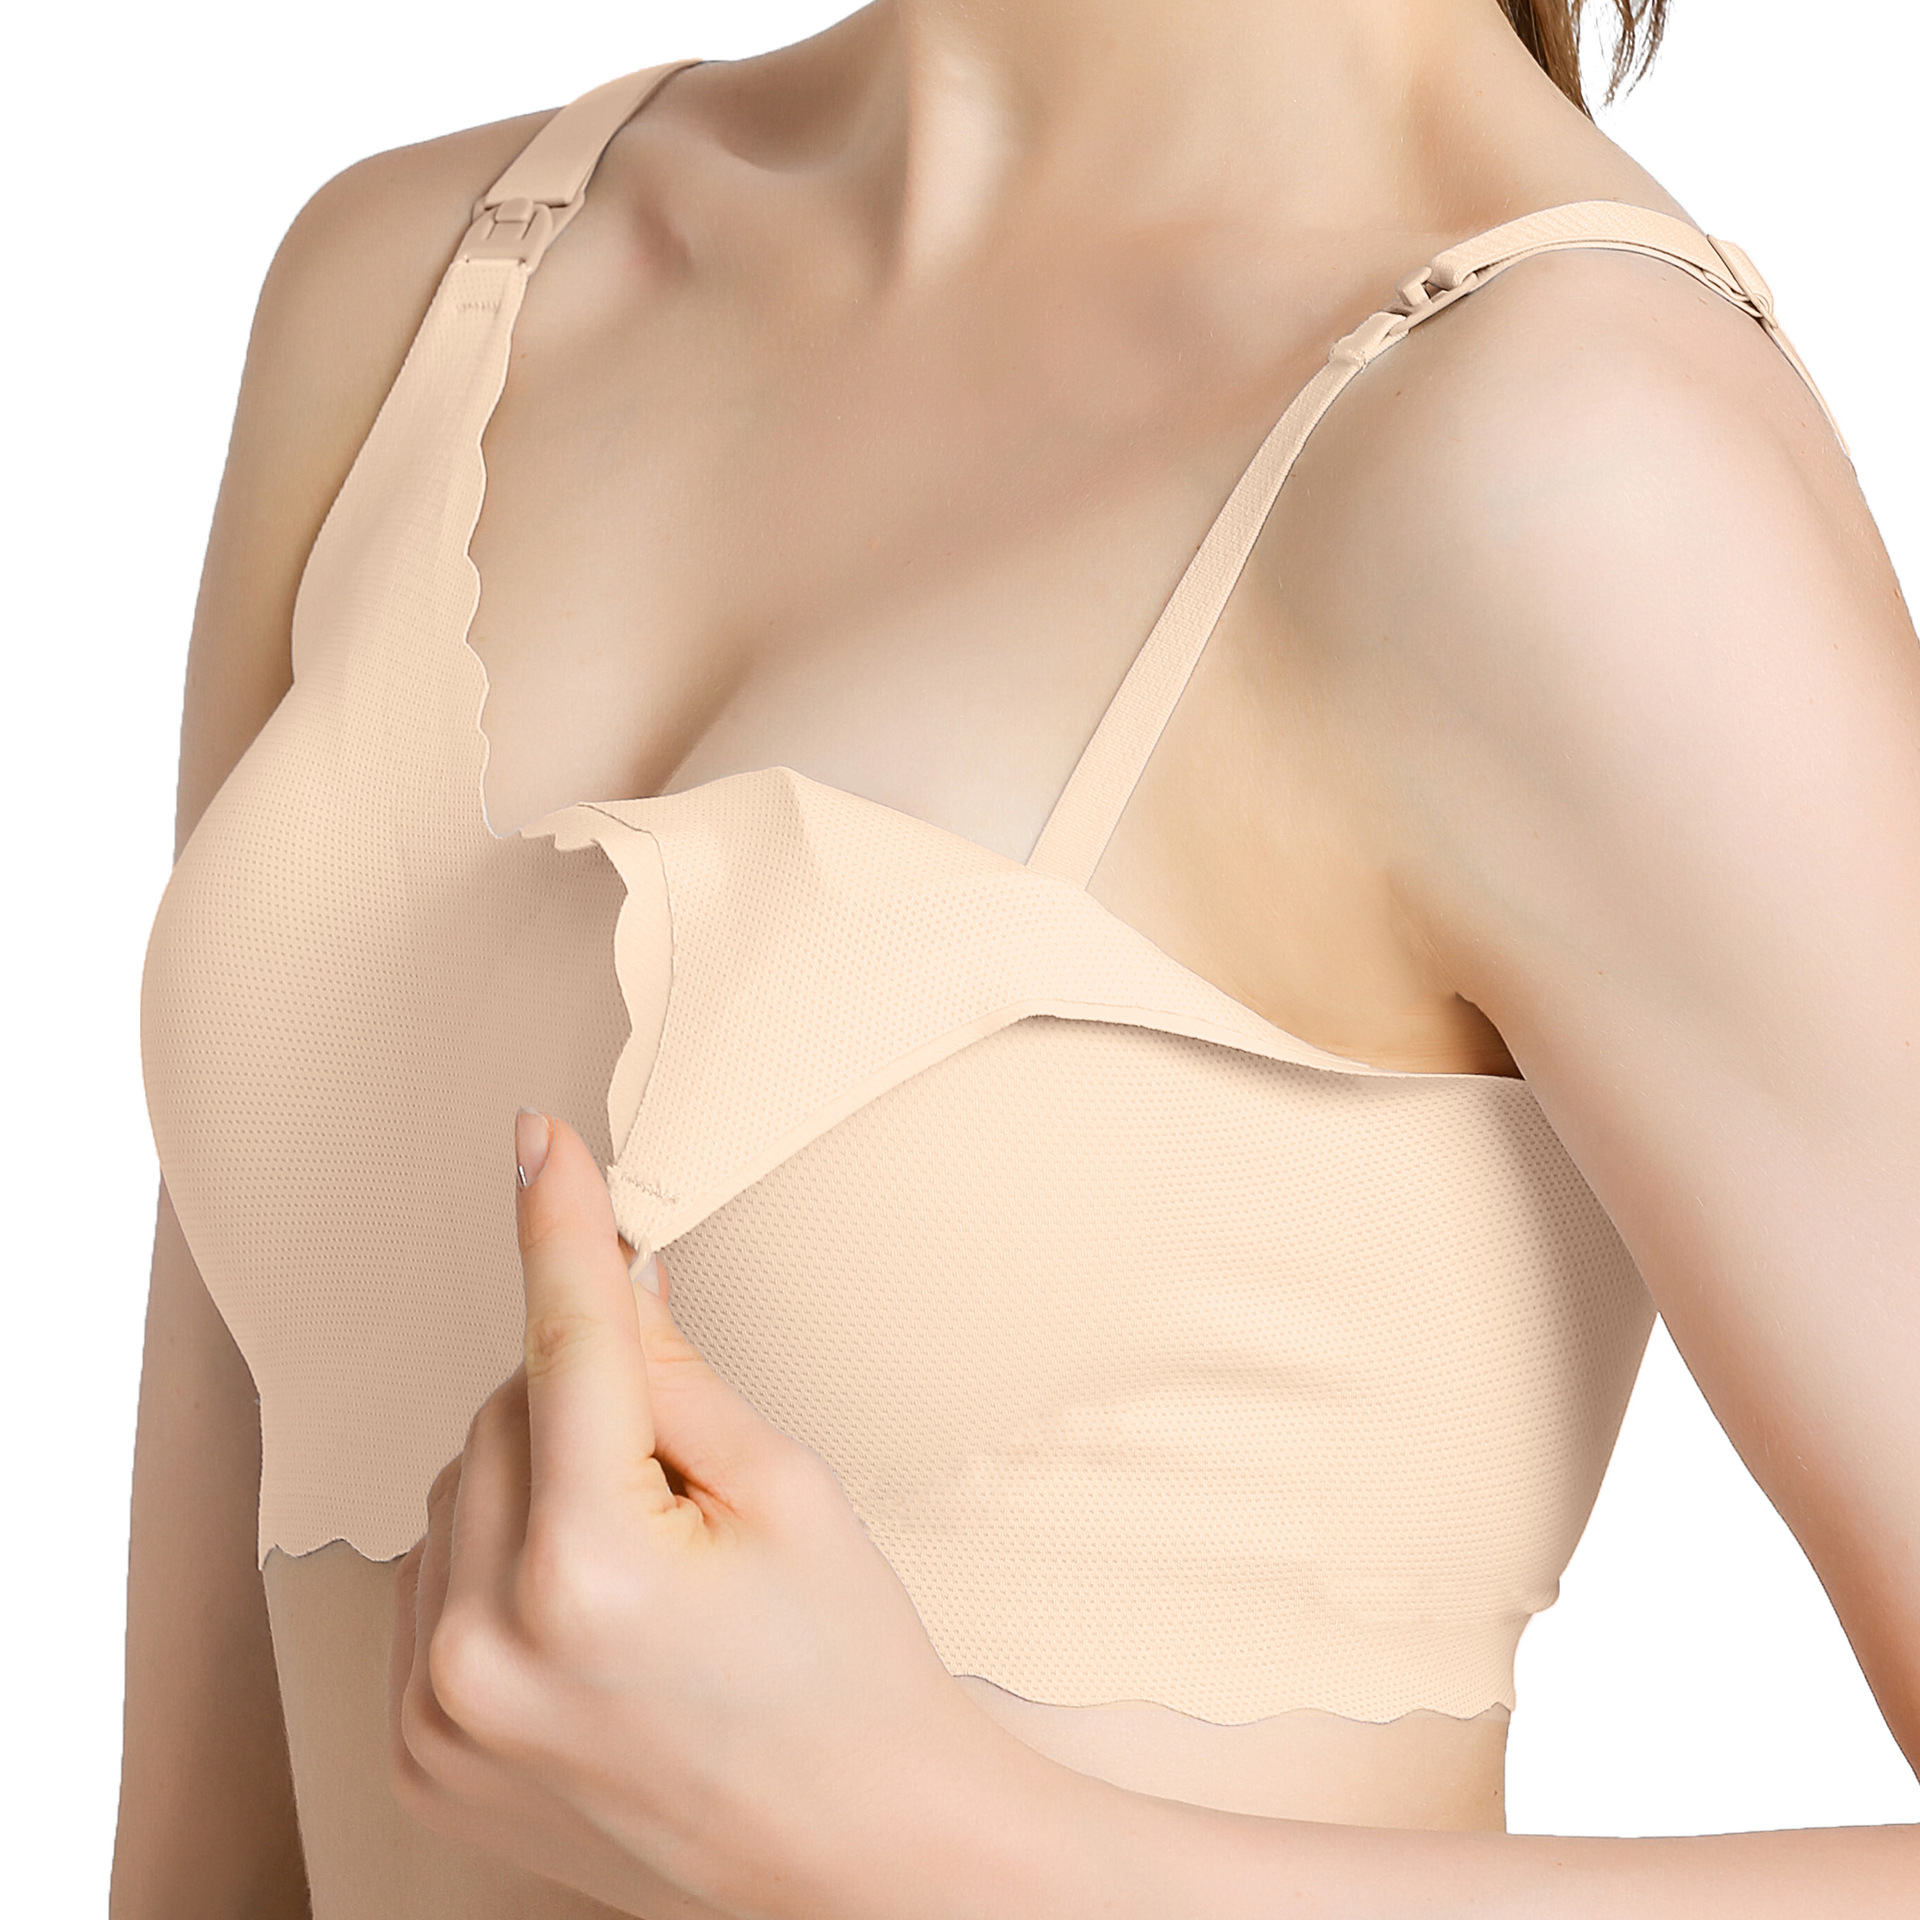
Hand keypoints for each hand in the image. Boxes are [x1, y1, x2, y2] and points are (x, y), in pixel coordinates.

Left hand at [386, 1110, 1000, 1918]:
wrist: (857, 1858)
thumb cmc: (850, 1672)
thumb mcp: (788, 1491)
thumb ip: (679, 1374)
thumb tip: (618, 1277)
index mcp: (592, 1568)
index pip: (565, 1341)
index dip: (558, 1227)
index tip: (537, 1139)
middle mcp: (486, 1649)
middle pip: (502, 1413)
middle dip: (585, 1402)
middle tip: (684, 1481)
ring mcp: (438, 1718)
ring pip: (459, 1491)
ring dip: (537, 1480)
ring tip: (644, 1570)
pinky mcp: (419, 1760)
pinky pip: (434, 1584)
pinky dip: (499, 1562)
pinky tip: (589, 1617)